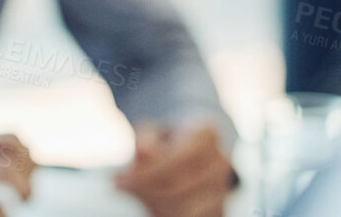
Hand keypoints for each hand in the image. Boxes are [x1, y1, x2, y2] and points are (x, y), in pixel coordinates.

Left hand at [114, 122, 234, 216]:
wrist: (190, 151)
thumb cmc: (166, 141)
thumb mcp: (152, 132)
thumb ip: (147, 140)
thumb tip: (143, 152)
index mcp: (208, 134)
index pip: (179, 159)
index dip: (148, 174)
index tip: (118, 181)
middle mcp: (220, 161)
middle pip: (181, 188)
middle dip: (147, 192)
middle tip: (121, 188)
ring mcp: (222, 188)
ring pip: (187, 210)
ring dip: (155, 207)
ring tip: (136, 197)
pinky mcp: (218, 210)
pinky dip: (166, 216)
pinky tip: (149, 207)